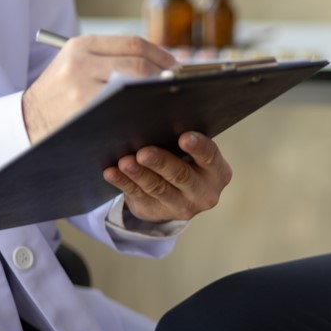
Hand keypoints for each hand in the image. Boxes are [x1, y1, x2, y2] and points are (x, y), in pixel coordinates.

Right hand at [22, 35, 176, 142]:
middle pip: (139, 65)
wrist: (27, 120)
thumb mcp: (76, 64)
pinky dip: (143, 111)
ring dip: (158, 94)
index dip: (162, 55)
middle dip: (165, 76)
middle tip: (178, 87)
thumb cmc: (60, 94)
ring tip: (169, 100)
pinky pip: (125, 109)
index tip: (176, 67)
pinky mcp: (84, 110)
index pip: (134, 44)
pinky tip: (153, 116)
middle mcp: (80, 62)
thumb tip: (163, 65)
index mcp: (81, 45)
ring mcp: (81, 87)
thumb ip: (111, 58)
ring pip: (135, 86)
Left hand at [103, 131, 231, 222]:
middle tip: (144, 152)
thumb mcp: (194, 153)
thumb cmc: (187, 161)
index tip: (184, 137)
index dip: (198, 147)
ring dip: (140, 174)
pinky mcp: (156, 211)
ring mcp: (180, 206)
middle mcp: (203, 193)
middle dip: (162, 163)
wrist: (180, 194)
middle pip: (181, 176)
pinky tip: (112, 173)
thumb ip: (184, 140)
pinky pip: (138, 195)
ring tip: (125, 162)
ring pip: (158, 188)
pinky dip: (124, 183)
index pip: (209, 157)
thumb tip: (157, 120)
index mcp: (217, 173)